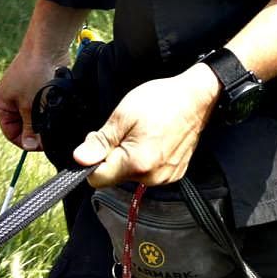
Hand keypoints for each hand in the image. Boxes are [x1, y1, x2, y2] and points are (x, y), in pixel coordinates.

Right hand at [0, 42, 62, 150]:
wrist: (46, 49)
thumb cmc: (32, 74)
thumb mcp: (30, 106)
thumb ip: (30, 127)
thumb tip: (30, 146)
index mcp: (0, 105)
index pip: (11, 134)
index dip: (26, 141)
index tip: (42, 145)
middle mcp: (10, 102)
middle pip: (23, 127)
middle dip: (36, 130)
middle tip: (49, 131)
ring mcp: (24, 96)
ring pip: (34, 119)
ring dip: (43, 121)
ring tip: (51, 116)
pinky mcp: (37, 91)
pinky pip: (42, 108)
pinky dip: (48, 111)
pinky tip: (54, 109)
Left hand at [76, 68, 219, 187]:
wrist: (197, 98)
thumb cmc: (161, 101)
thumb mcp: (123, 115)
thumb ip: (101, 142)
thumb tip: (79, 160)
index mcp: (136, 164)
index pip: (97, 179)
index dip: (91, 161)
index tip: (98, 142)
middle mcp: (151, 177)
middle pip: (115, 177)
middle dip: (112, 156)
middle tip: (123, 131)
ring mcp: (165, 177)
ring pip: (132, 175)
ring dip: (129, 158)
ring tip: (142, 133)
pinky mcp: (174, 174)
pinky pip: (149, 173)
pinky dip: (145, 159)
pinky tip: (154, 140)